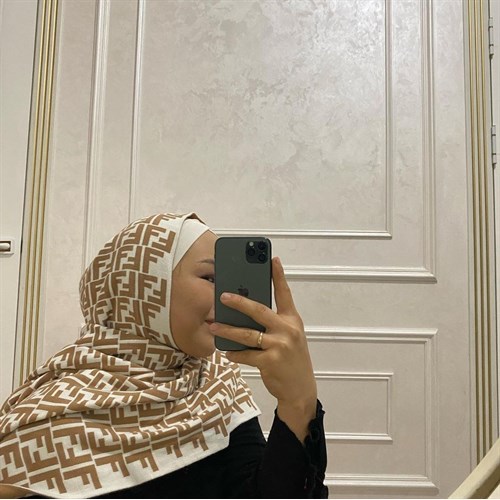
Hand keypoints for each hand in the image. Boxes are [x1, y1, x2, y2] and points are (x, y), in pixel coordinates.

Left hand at [209, 257, 316, 440]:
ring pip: (248, 334)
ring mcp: (280, 346)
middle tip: (223, 296)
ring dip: (228, 330)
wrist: (301, 390)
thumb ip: (273, 324)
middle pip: (260, 311)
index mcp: (293, 320)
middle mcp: (288, 330)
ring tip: (214, 326)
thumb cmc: (291, 359)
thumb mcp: (289, 337)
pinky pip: (246, 355)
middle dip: (240, 302)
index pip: (285, 294)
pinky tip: (227, 352)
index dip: (278, 276)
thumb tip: (247, 311)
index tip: (272, 259)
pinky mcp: (271, 362)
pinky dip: (234, 353)